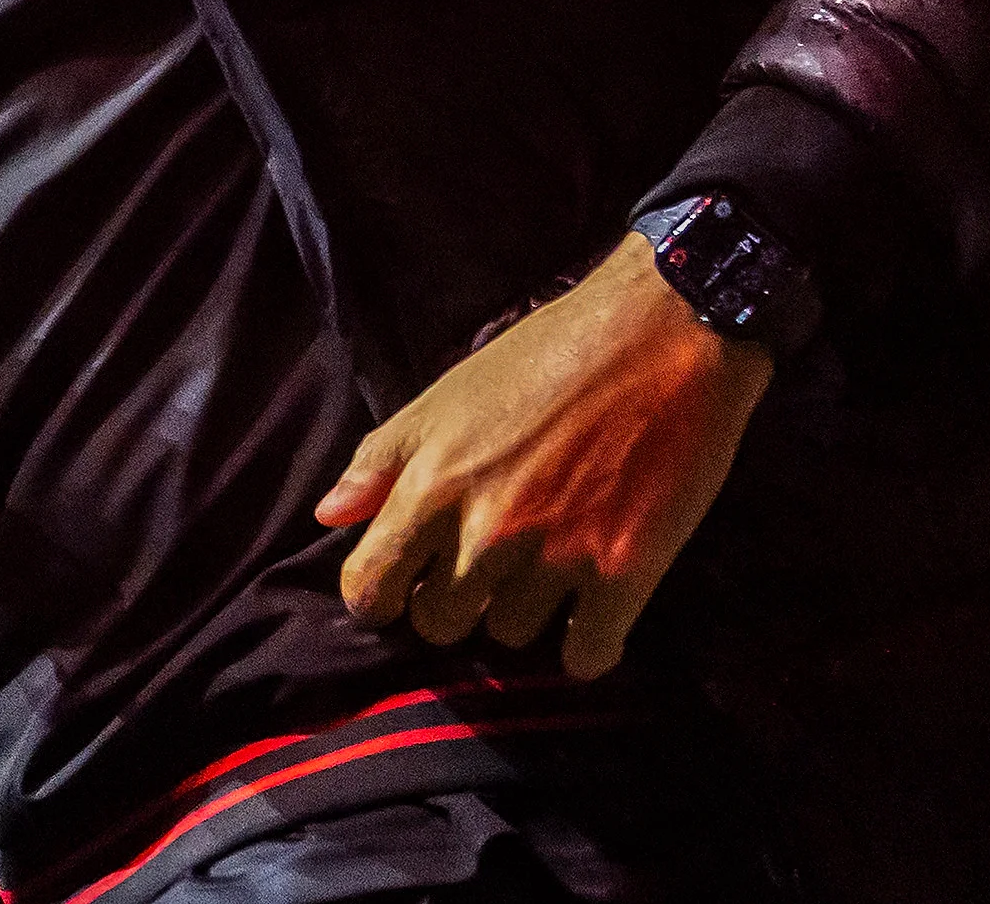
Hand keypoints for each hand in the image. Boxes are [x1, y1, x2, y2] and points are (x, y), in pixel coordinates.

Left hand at [316, 231, 771, 677]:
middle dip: (453, 603)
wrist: (660, 331)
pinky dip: (587, 647)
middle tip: (483, 570)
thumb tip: (329, 515)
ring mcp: (556, 556)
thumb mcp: (446, 396)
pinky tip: (591, 616)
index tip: (399, 590)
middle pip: (440, 624)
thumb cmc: (545, 354)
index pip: (370, 587)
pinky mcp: (625, 571)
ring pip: (512, 636)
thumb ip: (381, 460)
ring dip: (522, 612)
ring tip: (544, 568)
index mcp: (433, 484)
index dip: (378, 597)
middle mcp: (486, 530)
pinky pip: (586, 657)